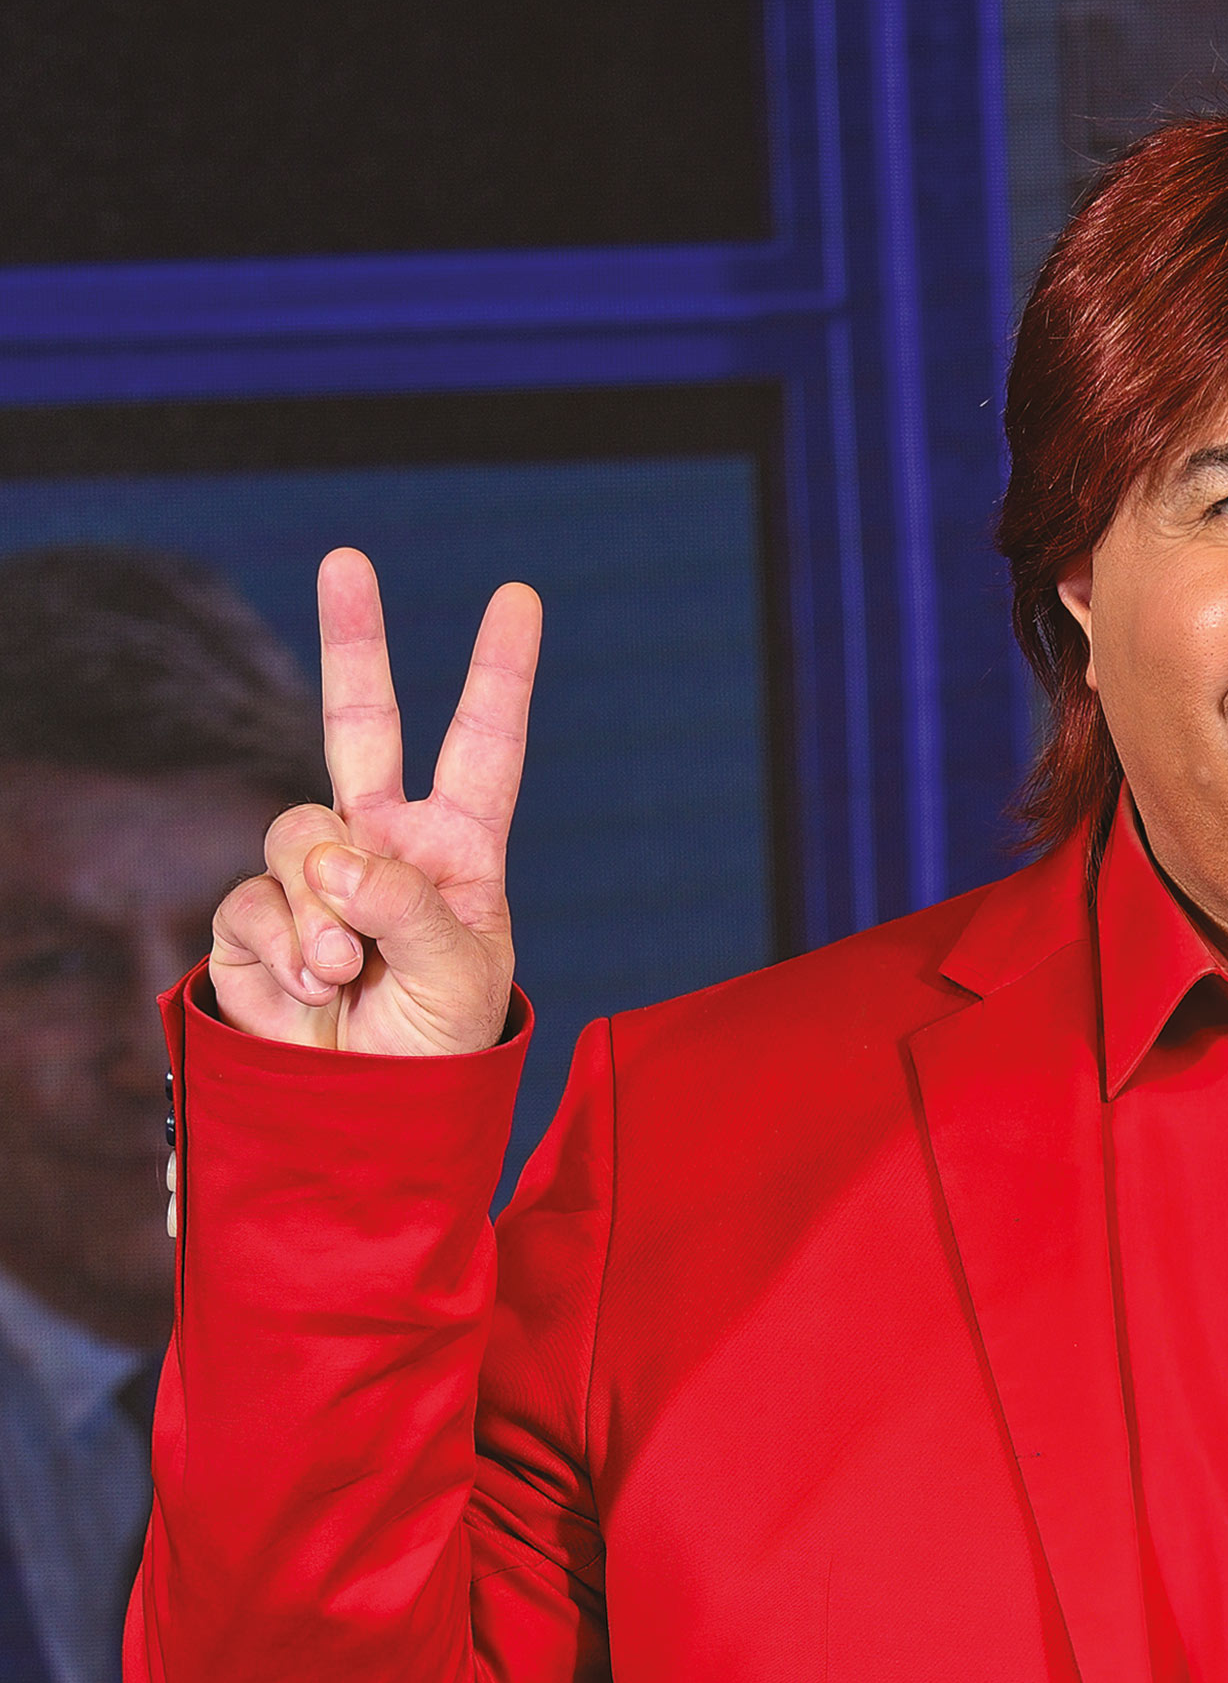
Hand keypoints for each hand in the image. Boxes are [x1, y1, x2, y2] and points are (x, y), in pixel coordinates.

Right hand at [208, 546, 539, 1054]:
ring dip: (321, 907)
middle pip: (361, 724)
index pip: (483, 749)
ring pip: (297, 831)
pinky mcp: (257, 921)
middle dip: (354, 639)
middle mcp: (385, 849)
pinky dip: (284, 948)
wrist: (366, 1123)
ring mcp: (316, 879)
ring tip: (347, 973)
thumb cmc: (437, 1055)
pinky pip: (255, 900)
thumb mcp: (459, 981)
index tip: (518, 597)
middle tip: (347, 559)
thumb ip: (408, 907)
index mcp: (458, 853)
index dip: (499, 674)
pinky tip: (313, 989)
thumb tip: (338, 860)